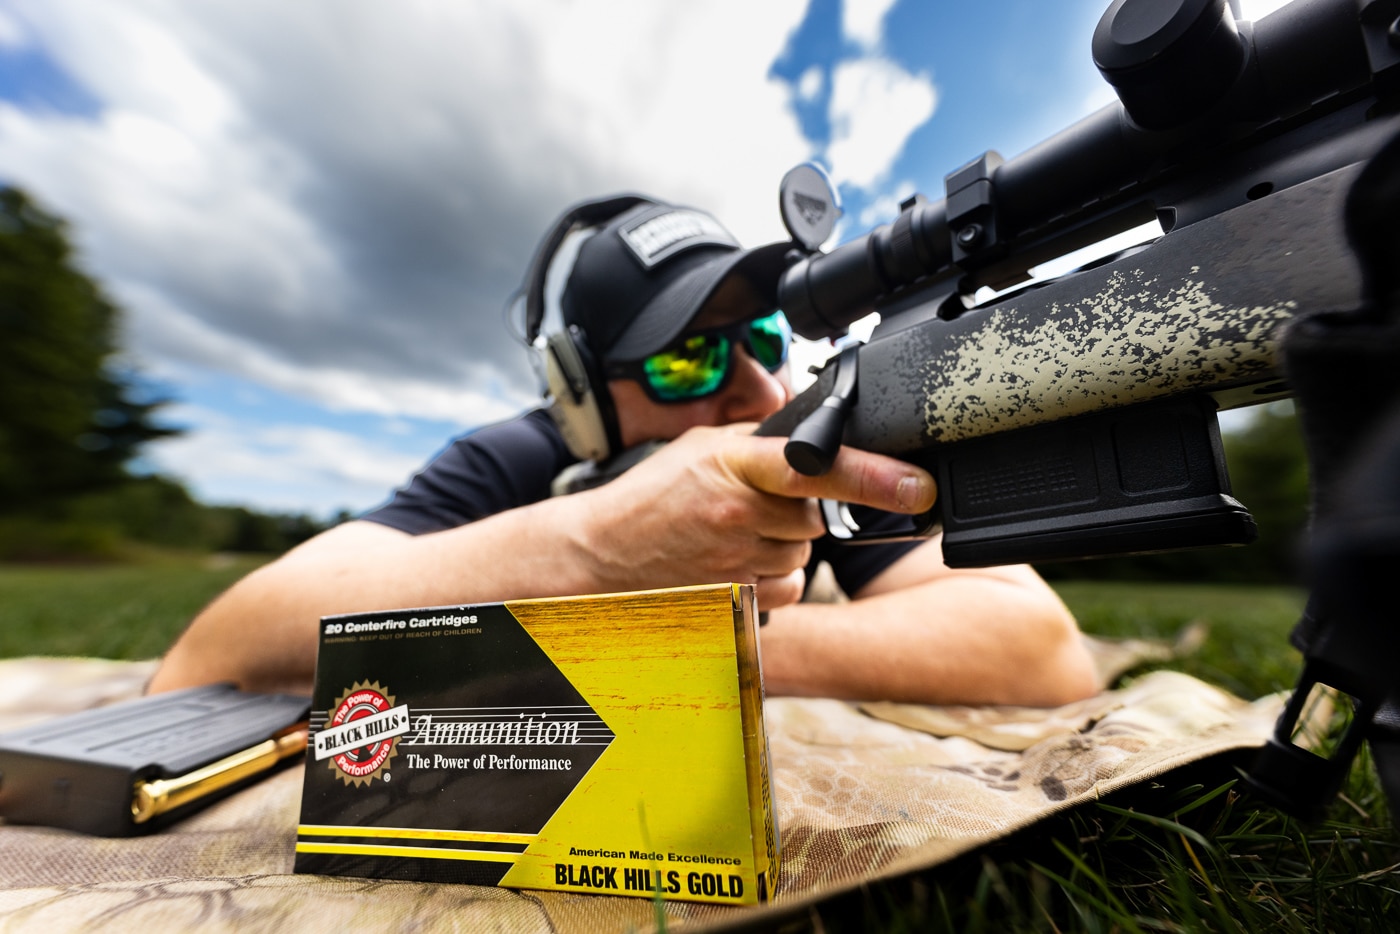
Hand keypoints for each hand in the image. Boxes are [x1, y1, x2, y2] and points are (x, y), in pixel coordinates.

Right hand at [568, 423, 936, 608]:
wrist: (603, 554)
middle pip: (816, 517)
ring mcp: (738, 561)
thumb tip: (816, 429)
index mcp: (736, 466)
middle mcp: (740, 514)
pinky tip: (733, 563)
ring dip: (782, 545)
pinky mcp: (738, 600)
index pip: (819, 467)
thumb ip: (761, 440)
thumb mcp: (703, 448)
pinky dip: (771, 577)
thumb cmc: (653, 497)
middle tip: (754, 506)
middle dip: (798, 512)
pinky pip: (787, 588)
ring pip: (803, 554)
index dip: (876, 478)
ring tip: (733, 535)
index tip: (916, 487)